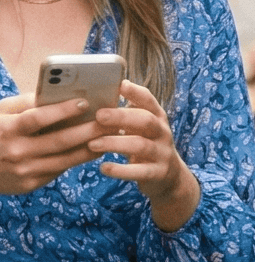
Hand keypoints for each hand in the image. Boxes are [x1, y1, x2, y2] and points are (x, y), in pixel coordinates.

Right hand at [0, 93, 100, 231]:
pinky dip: (77, 159)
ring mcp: (25, 171)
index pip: (37, 118)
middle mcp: (17, 152)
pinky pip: (59, 170)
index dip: (61, 110)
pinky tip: (93, 149)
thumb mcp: (0, 111)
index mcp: (7, 129)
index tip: (84, 102)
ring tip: (110, 136)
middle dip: (87, 130)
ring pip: (65, 159)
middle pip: (58, 141)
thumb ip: (26, 102)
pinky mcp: (31, 184)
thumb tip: (58, 91)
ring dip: (90, 148)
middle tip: (110, 120)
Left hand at [87, 79, 199, 232]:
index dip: (136, 92)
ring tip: (92, 144)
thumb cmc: (146, 144)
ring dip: (115, 143)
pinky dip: (120, 170)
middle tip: (98, 115)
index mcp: (157, 117)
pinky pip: (139, 172)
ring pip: (140, 146)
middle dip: (122, 116)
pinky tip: (103, 167)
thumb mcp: (141, 127)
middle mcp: (162, 132)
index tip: (120, 84)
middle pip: (145, 120)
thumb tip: (97, 94)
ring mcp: (162, 153)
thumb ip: (126, 113)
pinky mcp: (158, 173)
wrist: (169, 177)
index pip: (149, 100)